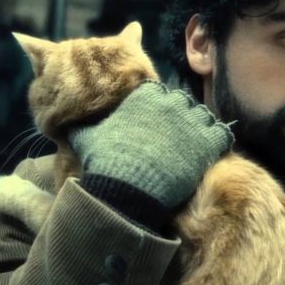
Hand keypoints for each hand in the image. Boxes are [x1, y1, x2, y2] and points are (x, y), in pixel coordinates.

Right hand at [69, 80, 233, 208]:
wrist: (129, 191)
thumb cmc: (107, 164)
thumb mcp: (86, 138)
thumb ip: (80, 123)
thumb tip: (62, 118)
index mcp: (145, 97)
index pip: (158, 92)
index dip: (157, 106)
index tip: (154, 123)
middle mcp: (172, 103)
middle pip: (182, 102)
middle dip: (179, 115)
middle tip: (174, 136)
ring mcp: (193, 122)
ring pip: (203, 116)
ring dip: (199, 127)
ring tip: (193, 144)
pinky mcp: (208, 143)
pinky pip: (223, 134)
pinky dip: (219, 141)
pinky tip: (211, 150)